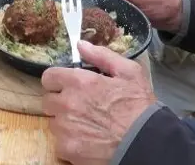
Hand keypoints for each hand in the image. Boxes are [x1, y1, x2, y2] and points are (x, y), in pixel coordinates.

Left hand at [42, 41, 158, 164]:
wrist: (146, 143)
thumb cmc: (139, 107)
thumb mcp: (129, 72)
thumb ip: (102, 55)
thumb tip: (81, 45)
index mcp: (78, 82)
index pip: (49, 77)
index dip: (58, 81)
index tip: (67, 86)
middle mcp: (66, 104)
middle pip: (48, 101)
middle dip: (61, 102)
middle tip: (80, 107)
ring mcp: (65, 128)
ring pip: (54, 123)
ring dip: (66, 123)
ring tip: (87, 125)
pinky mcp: (67, 149)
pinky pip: (60, 143)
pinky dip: (71, 142)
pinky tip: (88, 141)